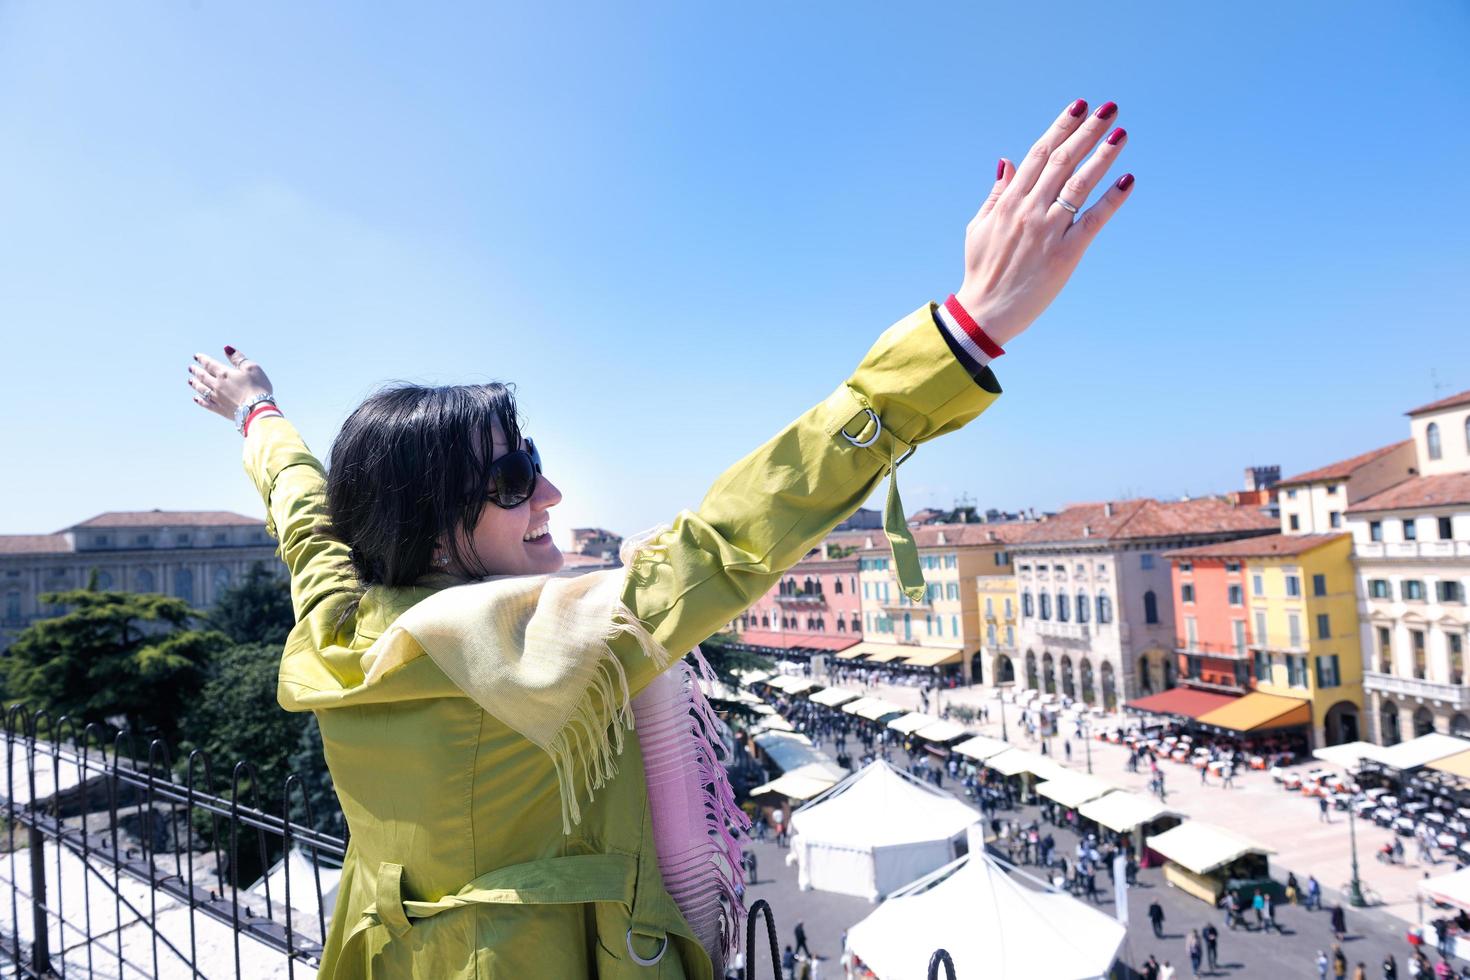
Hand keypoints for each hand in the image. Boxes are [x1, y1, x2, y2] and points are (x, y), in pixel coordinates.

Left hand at [187, 346, 273, 423]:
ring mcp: (217, 398)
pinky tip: (196, 398)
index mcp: (224, 373)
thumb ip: (238, 358)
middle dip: (196, 371)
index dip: (202, 359)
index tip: (196, 356)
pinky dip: (200, 400)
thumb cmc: (258, 387)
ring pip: (202, 389)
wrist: (257, 410)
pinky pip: (206, 404)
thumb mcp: (251, 368)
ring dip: (195, 384)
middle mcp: (217, 385)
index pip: (209, 364)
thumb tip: (226, 348)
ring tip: (190, 381)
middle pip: (203, 376)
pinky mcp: (220, 410)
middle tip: (191, 368)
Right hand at [956, 98, 1132, 346]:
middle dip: (1087, 131)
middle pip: (1063, 161)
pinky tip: (1127, 180)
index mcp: (1009, 201)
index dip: (1061, 127)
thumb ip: (996, 193)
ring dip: (1103, 156)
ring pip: (1080, 185)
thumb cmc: (981, 270)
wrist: (985, 312)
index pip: (1039, 154)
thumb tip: (1007, 161)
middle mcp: (1030, 210)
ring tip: (1121, 133)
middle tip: (1110, 109)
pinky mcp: (1065, 254)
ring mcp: (1048, 231)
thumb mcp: (980, 226)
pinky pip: (1093, 221)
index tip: (1080, 107)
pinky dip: (1111, 199)